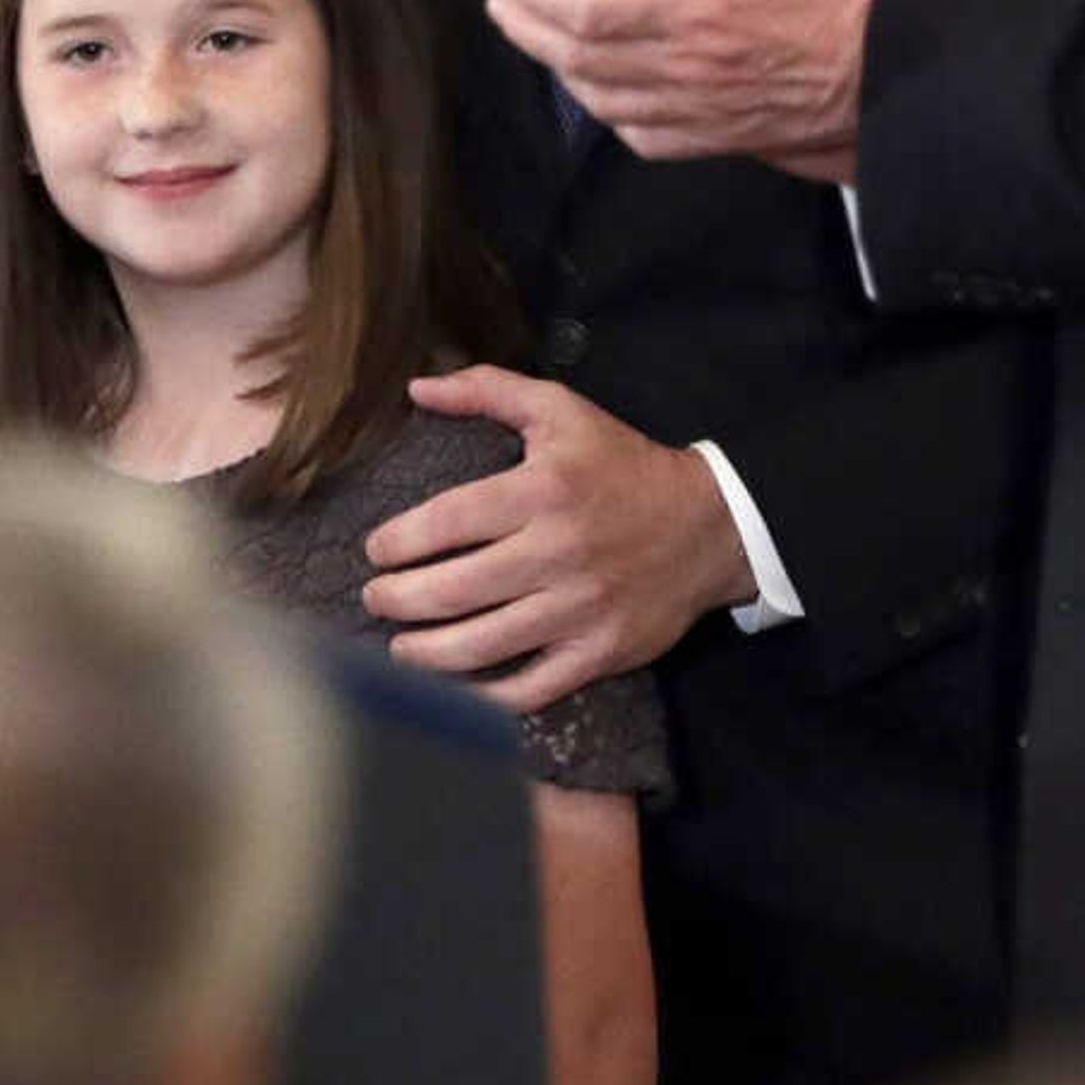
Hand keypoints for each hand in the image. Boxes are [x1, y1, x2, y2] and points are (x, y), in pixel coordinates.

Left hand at [359, 367, 752, 713]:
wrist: (709, 527)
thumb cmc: (621, 465)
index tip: (376, 551)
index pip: (446, 522)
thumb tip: (418, 386)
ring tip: (400, 647)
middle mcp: (558, 552)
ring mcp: (580, 609)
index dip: (398, 542)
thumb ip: (487, 389)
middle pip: (453, 590)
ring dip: (425, 653)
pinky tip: (454, 689)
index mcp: (542, 491)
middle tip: (375, 599)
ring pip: (483, 645)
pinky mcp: (600, 653)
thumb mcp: (561, 411)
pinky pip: (531, 688)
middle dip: (397, 600)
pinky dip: (485, 698)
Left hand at [488, 0, 932, 178]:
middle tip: (502, 5)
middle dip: (526, 29)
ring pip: (603, 100)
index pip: (584, 12)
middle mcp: (687, 67)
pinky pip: (646, 137)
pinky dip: (610, 112)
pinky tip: (602, 93)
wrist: (914, 75)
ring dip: (560, 68)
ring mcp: (702, 111)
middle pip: (577, 58)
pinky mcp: (724, 140)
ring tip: (538, 38)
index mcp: (697, 8)